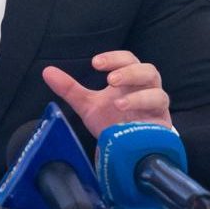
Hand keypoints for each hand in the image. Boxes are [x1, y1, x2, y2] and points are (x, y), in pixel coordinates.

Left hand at [41, 50, 171, 137]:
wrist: (126, 150)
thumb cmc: (112, 122)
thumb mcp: (88, 105)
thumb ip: (70, 89)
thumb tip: (46, 71)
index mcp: (129, 80)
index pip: (127, 60)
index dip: (114, 58)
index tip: (95, 63)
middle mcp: (145, 89)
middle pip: (148, 70)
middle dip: (129, 72)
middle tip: (110, 80)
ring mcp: (156, 105)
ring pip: (158, 90)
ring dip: (138, 95)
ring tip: (117, 103)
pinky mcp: (163, 123)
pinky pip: (161, 110)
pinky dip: (145, 109)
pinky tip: (130, 116)